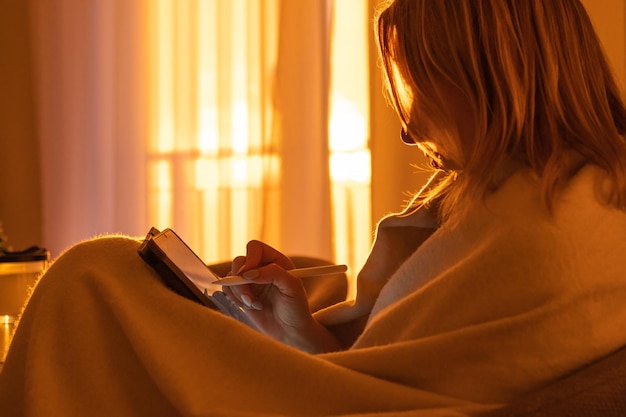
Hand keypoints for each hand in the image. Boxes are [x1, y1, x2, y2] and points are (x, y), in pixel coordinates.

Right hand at [223, 240, 341, 352]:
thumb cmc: (296, 309)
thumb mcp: (292, 288)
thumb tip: (249, 273)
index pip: (255, 248)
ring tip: (255, 305)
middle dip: (240, 280)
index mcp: (276, 261)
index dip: (249, 259)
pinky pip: (227, 289)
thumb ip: (274, 273)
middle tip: (249, 298)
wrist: (291, 332)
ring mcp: (250, 282)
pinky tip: (249, 307)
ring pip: (231, 276)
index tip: (248, 275)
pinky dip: (234, 298)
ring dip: (239, 292)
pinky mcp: (242, 294)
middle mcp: (261, 268)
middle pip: (239, 261)